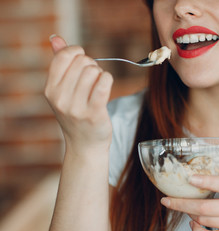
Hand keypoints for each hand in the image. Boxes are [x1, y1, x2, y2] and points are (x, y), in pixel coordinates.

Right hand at [45, 35, 113, 154]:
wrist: (85, 145)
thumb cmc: (76, 114)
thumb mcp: (62, 91)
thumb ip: (59, 63)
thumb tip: (55, 38)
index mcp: (50, 90)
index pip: (64, 56)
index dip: (77, 52)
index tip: (83, 59)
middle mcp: (60, 98)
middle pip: (82, 62)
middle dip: (91, 65)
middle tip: (93, 78)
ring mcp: (76, 107)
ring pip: (94, 71)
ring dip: (101, 74)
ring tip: (99, 85)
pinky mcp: (94, 113)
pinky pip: (104, 83)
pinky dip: (108, 79)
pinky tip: (106, 84)